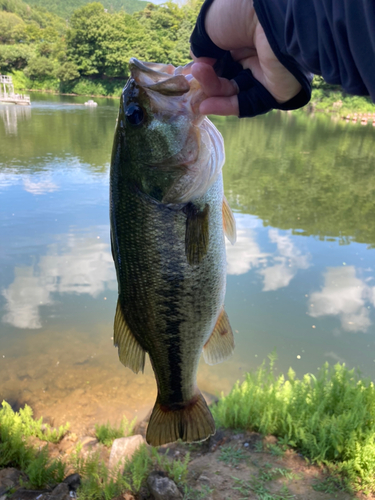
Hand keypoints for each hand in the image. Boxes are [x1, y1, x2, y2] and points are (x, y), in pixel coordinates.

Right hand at [190, 0, 301, 115]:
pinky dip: (226, 107)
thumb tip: (200, 64)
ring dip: (213, 92)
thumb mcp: (210, 25)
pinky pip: (248, 103)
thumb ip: (202, 47)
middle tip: (196, 74)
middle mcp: (256, 52)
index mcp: (243, 33)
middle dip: (208, 79)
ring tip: (199, 89)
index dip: (206, 66)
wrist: (274, 16)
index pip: (221, 57)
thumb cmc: (241, 11)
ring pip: (234, 90)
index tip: (194, 69)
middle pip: (226, 75)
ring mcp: (266, 72)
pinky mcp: (276, 91)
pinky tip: (206, 106)